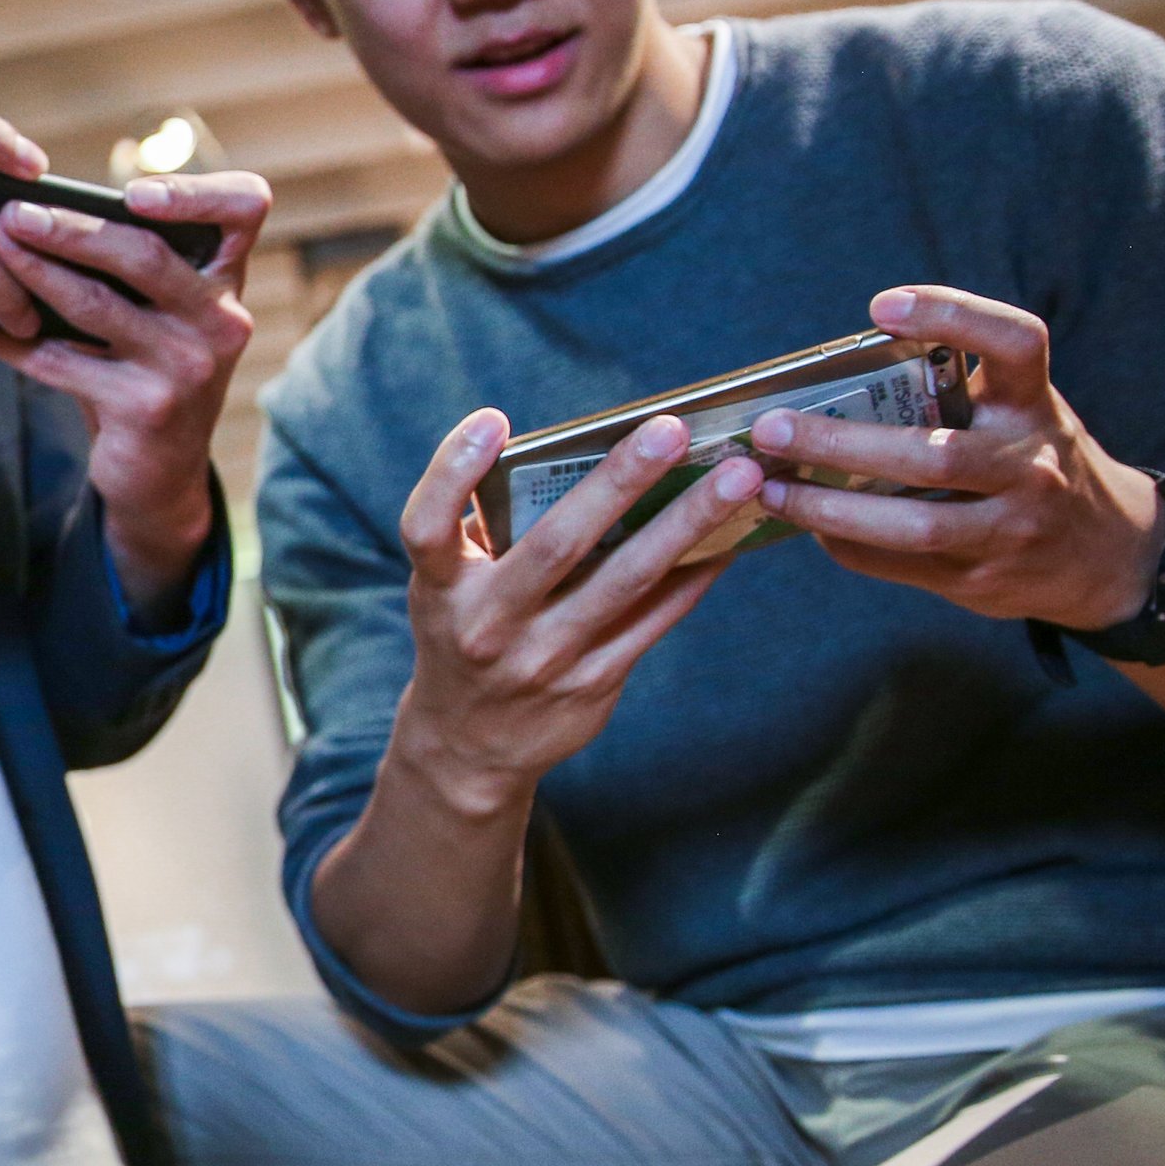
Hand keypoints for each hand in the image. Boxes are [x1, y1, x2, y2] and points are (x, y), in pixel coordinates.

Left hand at [0, 168, 272, 610]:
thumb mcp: (161, 312)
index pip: (245, 209)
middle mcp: (220, 319)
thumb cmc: (148, 366)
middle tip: (12, 212)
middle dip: (68, 228)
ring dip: (30, 270)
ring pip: (93, 305)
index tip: (131, 193)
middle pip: (143, 255)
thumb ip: (129, 264)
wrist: (161, 470)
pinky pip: (58, 362)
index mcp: (226, 278)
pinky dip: (7, 339)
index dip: (196, 192)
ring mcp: (187, 367)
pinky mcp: (145, 409)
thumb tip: (35, 209)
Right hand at [387, 405, 768, 818]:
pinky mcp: (591, 685)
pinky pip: (654, 620)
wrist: (467, 746)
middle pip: (556, 545)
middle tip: (671, 431)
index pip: (428, 527)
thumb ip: (488, 532)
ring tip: (736, 477)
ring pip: (625, 581)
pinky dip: (695, 575)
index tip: (492, 419)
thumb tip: (575, 459)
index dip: (454, 470)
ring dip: (686, 523)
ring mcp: (543, 660)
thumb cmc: (464, 635)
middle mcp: (487, 626)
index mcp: (441, 591)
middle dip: (618, 482)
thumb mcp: (449, 589)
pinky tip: (730, 536)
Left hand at [750, 287, 1164, 627]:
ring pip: (911, 524)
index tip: (881, 306)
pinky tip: (810, 526)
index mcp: (1035, 406)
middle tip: (769, 428)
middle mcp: (1030, 465)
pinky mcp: (984, 581)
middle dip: (838, 443)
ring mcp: (1011, 529)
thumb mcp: (1017, 414)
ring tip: (770, 490)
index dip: (952, 315)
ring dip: (827, 509)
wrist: (1107, 557)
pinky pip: (899, 564)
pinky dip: (846, 544)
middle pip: (929, 455)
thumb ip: (951, 393)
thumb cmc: (1033, 463)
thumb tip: (827, 387)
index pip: (1016, 344)